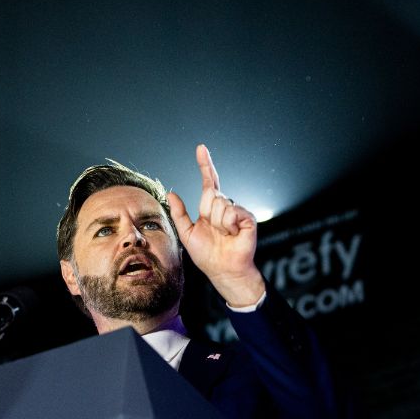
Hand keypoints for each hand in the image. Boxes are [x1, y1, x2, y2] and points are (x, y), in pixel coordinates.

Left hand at [168, 144, 266, 306]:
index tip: (200, 148)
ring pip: (220, 204)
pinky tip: (234, 234)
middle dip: (208, 215)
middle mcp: (224, 206)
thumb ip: (179, 214)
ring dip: (218, 223)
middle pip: (211, 195)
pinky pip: (232, 211)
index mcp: (210, 208)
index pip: (208, 181)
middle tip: (215, 231)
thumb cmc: (207, 255)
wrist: (224, 270)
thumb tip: (171, 193)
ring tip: (225, 235)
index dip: (205, 164)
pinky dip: (229, 225)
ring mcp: (237, 211)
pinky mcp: (248, 218)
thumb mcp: (187, 234)